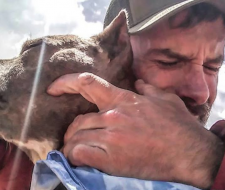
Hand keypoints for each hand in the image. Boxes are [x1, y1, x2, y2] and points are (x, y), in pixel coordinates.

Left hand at [47, 72, 223, 188]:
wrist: (188, 153)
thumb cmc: (177, 125)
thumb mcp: (164, 98)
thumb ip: (148, 88)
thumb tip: (138, 82)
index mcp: (122, 99)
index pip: (87, 83)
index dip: (66, 82)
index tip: (53, 88)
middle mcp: (112, 116)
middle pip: (77, 120)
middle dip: (74, 129)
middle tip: (77, 135)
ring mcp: (110, 137)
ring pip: (75, 137)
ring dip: (72, 143)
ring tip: (76, 149)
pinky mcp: (110, 159)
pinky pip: (79, 154)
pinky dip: (74, 156)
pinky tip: (78, 158)